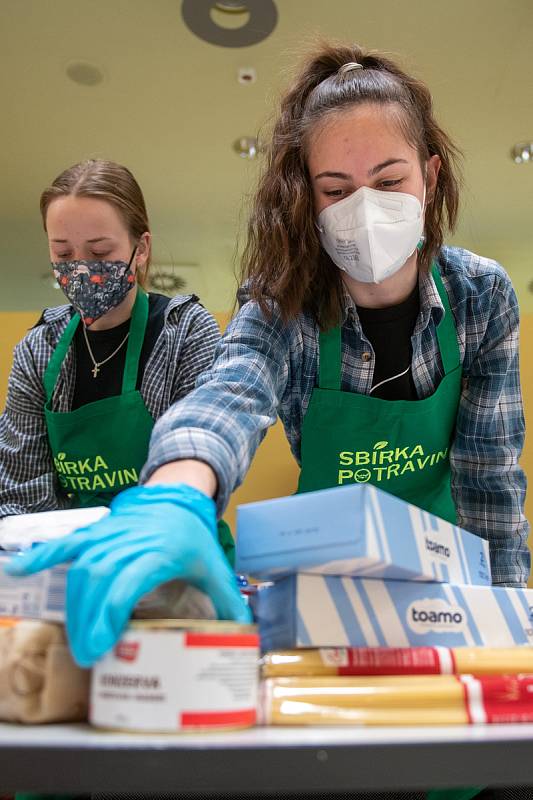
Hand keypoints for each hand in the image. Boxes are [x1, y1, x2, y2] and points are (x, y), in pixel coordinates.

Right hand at [4, 484, 250, 665]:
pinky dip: (43, 556)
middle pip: (99, 579)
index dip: (109, 614)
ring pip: (82, 567)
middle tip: (87, 654)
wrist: (177, 496)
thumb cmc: (194, 536)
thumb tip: (243, 634)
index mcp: (161, 551)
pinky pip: (66, 542)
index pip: (127, 582)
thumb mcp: (215, 566)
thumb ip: (227, 601)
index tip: (100, 646)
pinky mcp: (96, 530)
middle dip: (89, 620)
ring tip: (75, 638)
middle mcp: (131, 540)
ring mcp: (109, 532)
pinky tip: (18, 570)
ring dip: (74, 605)